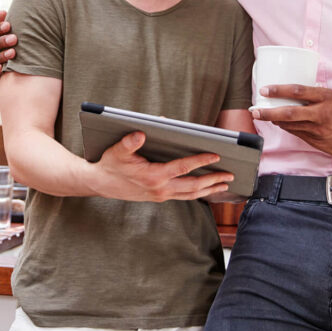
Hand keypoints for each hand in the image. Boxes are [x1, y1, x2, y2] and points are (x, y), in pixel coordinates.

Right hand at [0, 10, 15, 85]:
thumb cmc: (19, 48)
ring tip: (13, 53)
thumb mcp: (14, 36)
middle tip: (14, 39)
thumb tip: (1, 11)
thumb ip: (8, 25)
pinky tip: (2, 68)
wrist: (26, 72)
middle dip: (1, 42)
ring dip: (1, 56)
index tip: (9, 25)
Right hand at [90, 131, 233, 201]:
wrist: (101, 184)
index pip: (183, 168)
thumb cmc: (110, 164)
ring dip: (209, 190)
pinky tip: (206, 188)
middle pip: (193, 186)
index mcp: (153, 176)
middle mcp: (160, 188)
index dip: (200, 161)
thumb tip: (141, 133)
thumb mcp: (117, 151)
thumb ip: (129, 142)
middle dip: (213, 180)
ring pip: (190, 194)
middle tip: (230, 175)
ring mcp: (160, 195)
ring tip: (225, 184)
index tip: (216, 155)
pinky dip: (198, 193)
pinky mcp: (159, 197)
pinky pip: (183, 196)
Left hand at [251, 84, 331, 156]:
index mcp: (327, 97)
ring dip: (275, 120)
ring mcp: (319, 130)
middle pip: (289, 112)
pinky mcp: (318, 142)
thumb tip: (292, 92)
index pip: (298, 90)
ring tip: (263, 114)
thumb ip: (315, 96)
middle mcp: (322, 114)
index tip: (265, 89)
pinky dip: (287, 128)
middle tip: (255, 110)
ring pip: (290, 125)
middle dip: (268, 112)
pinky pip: (298, 134)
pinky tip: (280, 124)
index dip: (278, 90)